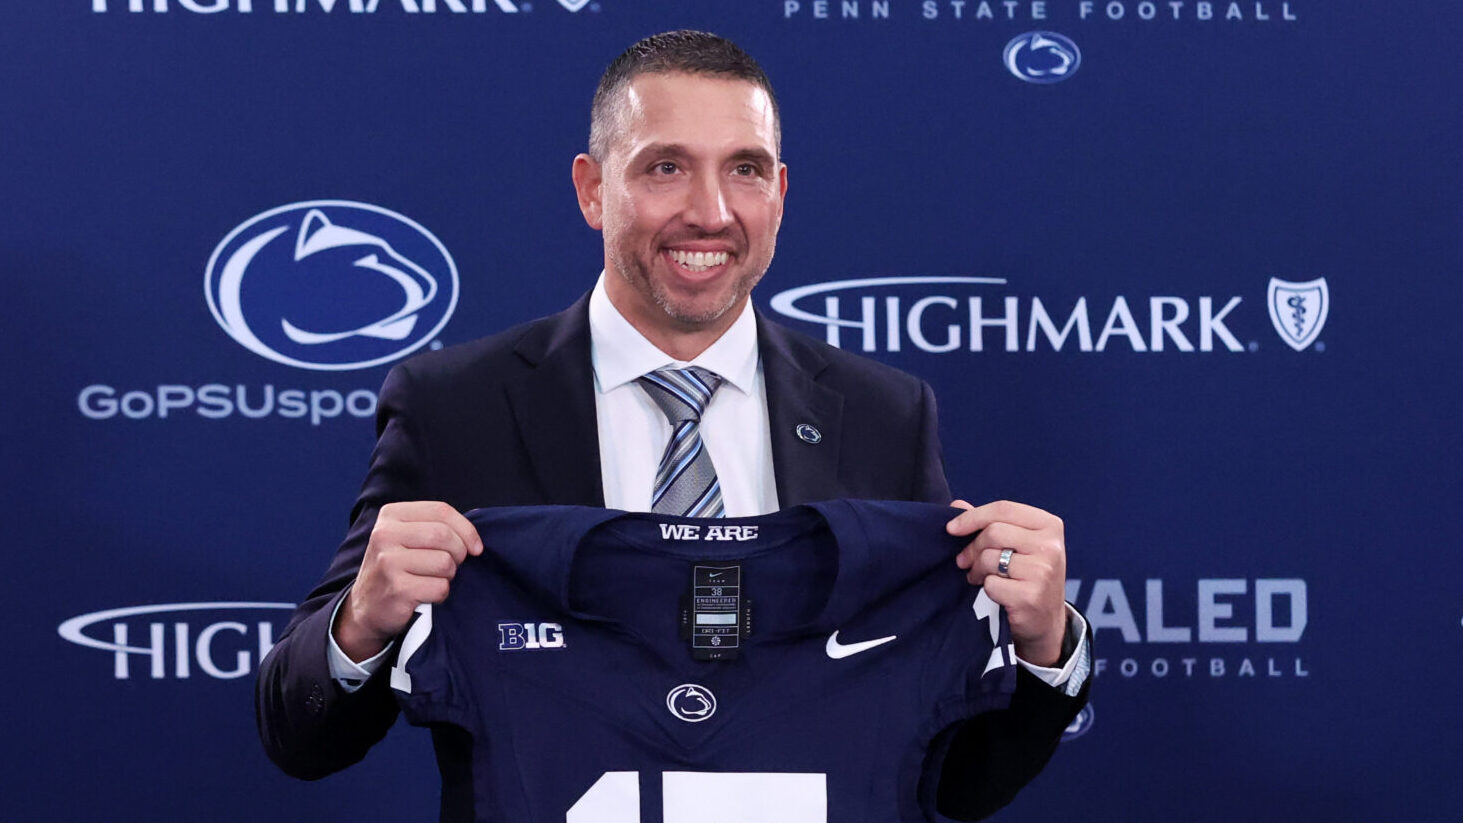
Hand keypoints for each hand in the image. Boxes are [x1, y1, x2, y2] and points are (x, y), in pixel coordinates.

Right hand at [334, 501, 482, 661]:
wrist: (367, 608)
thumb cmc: (397, 569)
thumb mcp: (407, 538)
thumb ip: (436, 527)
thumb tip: (475, 539)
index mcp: (391, 516)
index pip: (441, 511)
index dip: (466, 529)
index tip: (476, 548)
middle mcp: (385, 534)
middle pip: (444, 535)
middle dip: (459, 553)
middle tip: (452, 566)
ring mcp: (389, 562)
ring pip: (445, 562)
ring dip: (449, 575)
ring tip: (434, 579)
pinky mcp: (397, 589)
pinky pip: (439, 587)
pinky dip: (441, 594)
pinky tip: (426, 595)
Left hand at [947, 499, 1067, 666]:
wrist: (1045, 620)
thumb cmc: (1026, 576)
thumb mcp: (1016, 544)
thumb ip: (989, 523)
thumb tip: (956, 506)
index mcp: (1049, 525)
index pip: (1004, 509)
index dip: (972, 517)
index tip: (951, 529)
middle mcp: (1050, 546)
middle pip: (994, 532)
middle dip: (972, 548)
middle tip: (965, 561)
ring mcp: (1043, 571)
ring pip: (990, 558)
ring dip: (976, 570)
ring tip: (979, 577)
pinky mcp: (1031, 596)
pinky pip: (991, 584)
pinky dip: (986, 589)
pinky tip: (995, 594)